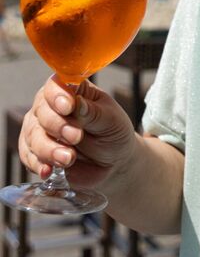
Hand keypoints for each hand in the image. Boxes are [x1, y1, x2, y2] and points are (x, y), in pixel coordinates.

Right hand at [19, 76, 136, 188]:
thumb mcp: (112, 121)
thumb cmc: (114, 133)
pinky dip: (37, 164)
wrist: (113, 162)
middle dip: (57, 125)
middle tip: (76, 137)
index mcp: (73, 91)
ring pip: (33, 135)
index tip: (68, 107)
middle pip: (41, 111)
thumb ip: (94, 113)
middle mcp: (51, 106)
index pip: (56, 85)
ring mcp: (40, 128)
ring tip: (69, 158)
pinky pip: (28, 156)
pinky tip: (48, 171)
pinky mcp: (35, 151)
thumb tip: (77, 102)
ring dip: (48, 149)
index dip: (58, 95)